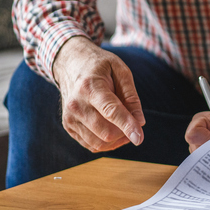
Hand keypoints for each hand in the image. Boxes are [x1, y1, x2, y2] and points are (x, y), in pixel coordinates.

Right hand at [51, 36, 145, 152]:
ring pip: (99, 143)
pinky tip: (113, 129)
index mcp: (90, 87)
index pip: (110, 111)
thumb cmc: (100, 67)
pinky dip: (107, 143)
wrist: (70, 64)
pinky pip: (91, 145)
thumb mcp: (121, 71)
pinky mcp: (68, 126)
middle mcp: (76, 104)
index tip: (139, 138)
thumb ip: (131, 96)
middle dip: (125, 132)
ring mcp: (70, 117)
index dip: (127, 126)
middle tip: (134, 121)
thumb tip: (140, 122)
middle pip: (106, 132)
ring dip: (118, 140)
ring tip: (125, 125)